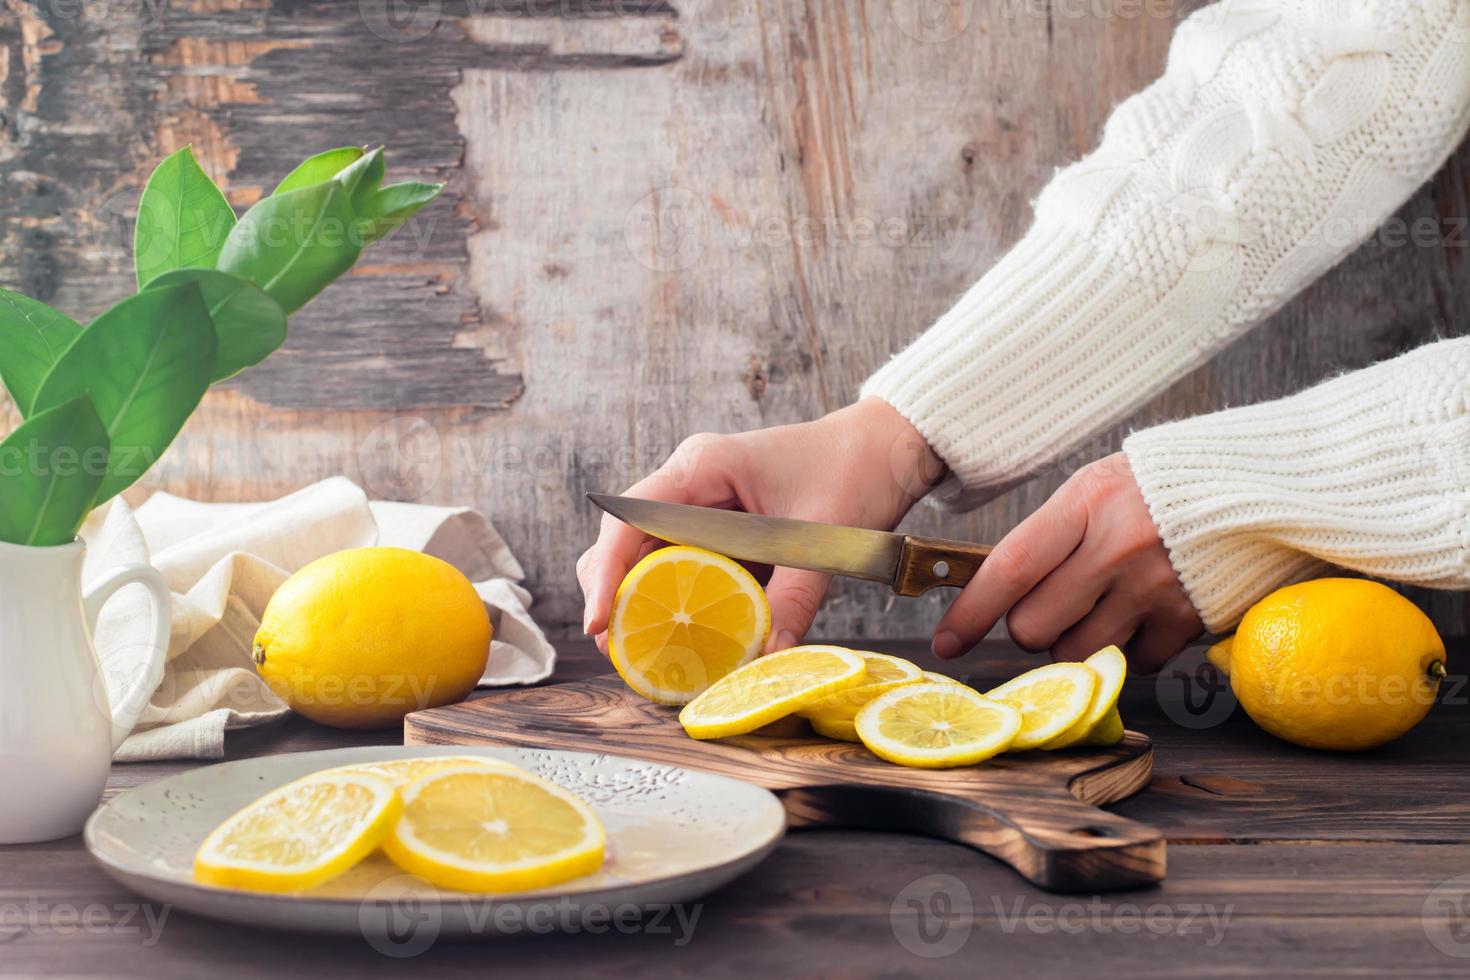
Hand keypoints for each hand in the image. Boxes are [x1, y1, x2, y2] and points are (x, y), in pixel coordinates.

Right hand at [578, 398, 942, 654]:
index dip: (607, 573)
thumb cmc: (854, 470)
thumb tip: (766, 657)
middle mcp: (689, 482)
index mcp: (703, 466)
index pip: (629, 518)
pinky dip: (676, 600)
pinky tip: (685, 637)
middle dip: (614, 595)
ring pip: (645, 556)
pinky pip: (682, 565)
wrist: (885, 446)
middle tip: (623, 652)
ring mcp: (700, 503)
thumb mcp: (824, 537)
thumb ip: (793, 598)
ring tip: (646, 652)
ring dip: (641, 601)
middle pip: (623, 540)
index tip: (600, 623)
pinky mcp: (718, 526)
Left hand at [932, 452, 1201, 671]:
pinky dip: (1132, 649)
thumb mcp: (1102, 487)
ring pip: (1077, 653)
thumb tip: (1004, 587)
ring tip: (1101, 607)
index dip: (972, 611)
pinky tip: (1147, 614)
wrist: (1267, 483)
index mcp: (1087, 503)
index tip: (946, 642)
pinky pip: (1133, 662)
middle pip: (1034, 627)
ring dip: (1076, 644)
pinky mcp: (1189, 619)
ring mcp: (1155, 587)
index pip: (1011, 567)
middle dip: (1029, 628)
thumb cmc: (1167, 486)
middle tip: (1052, 606)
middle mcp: (1117, 547)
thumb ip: (1056, 533)